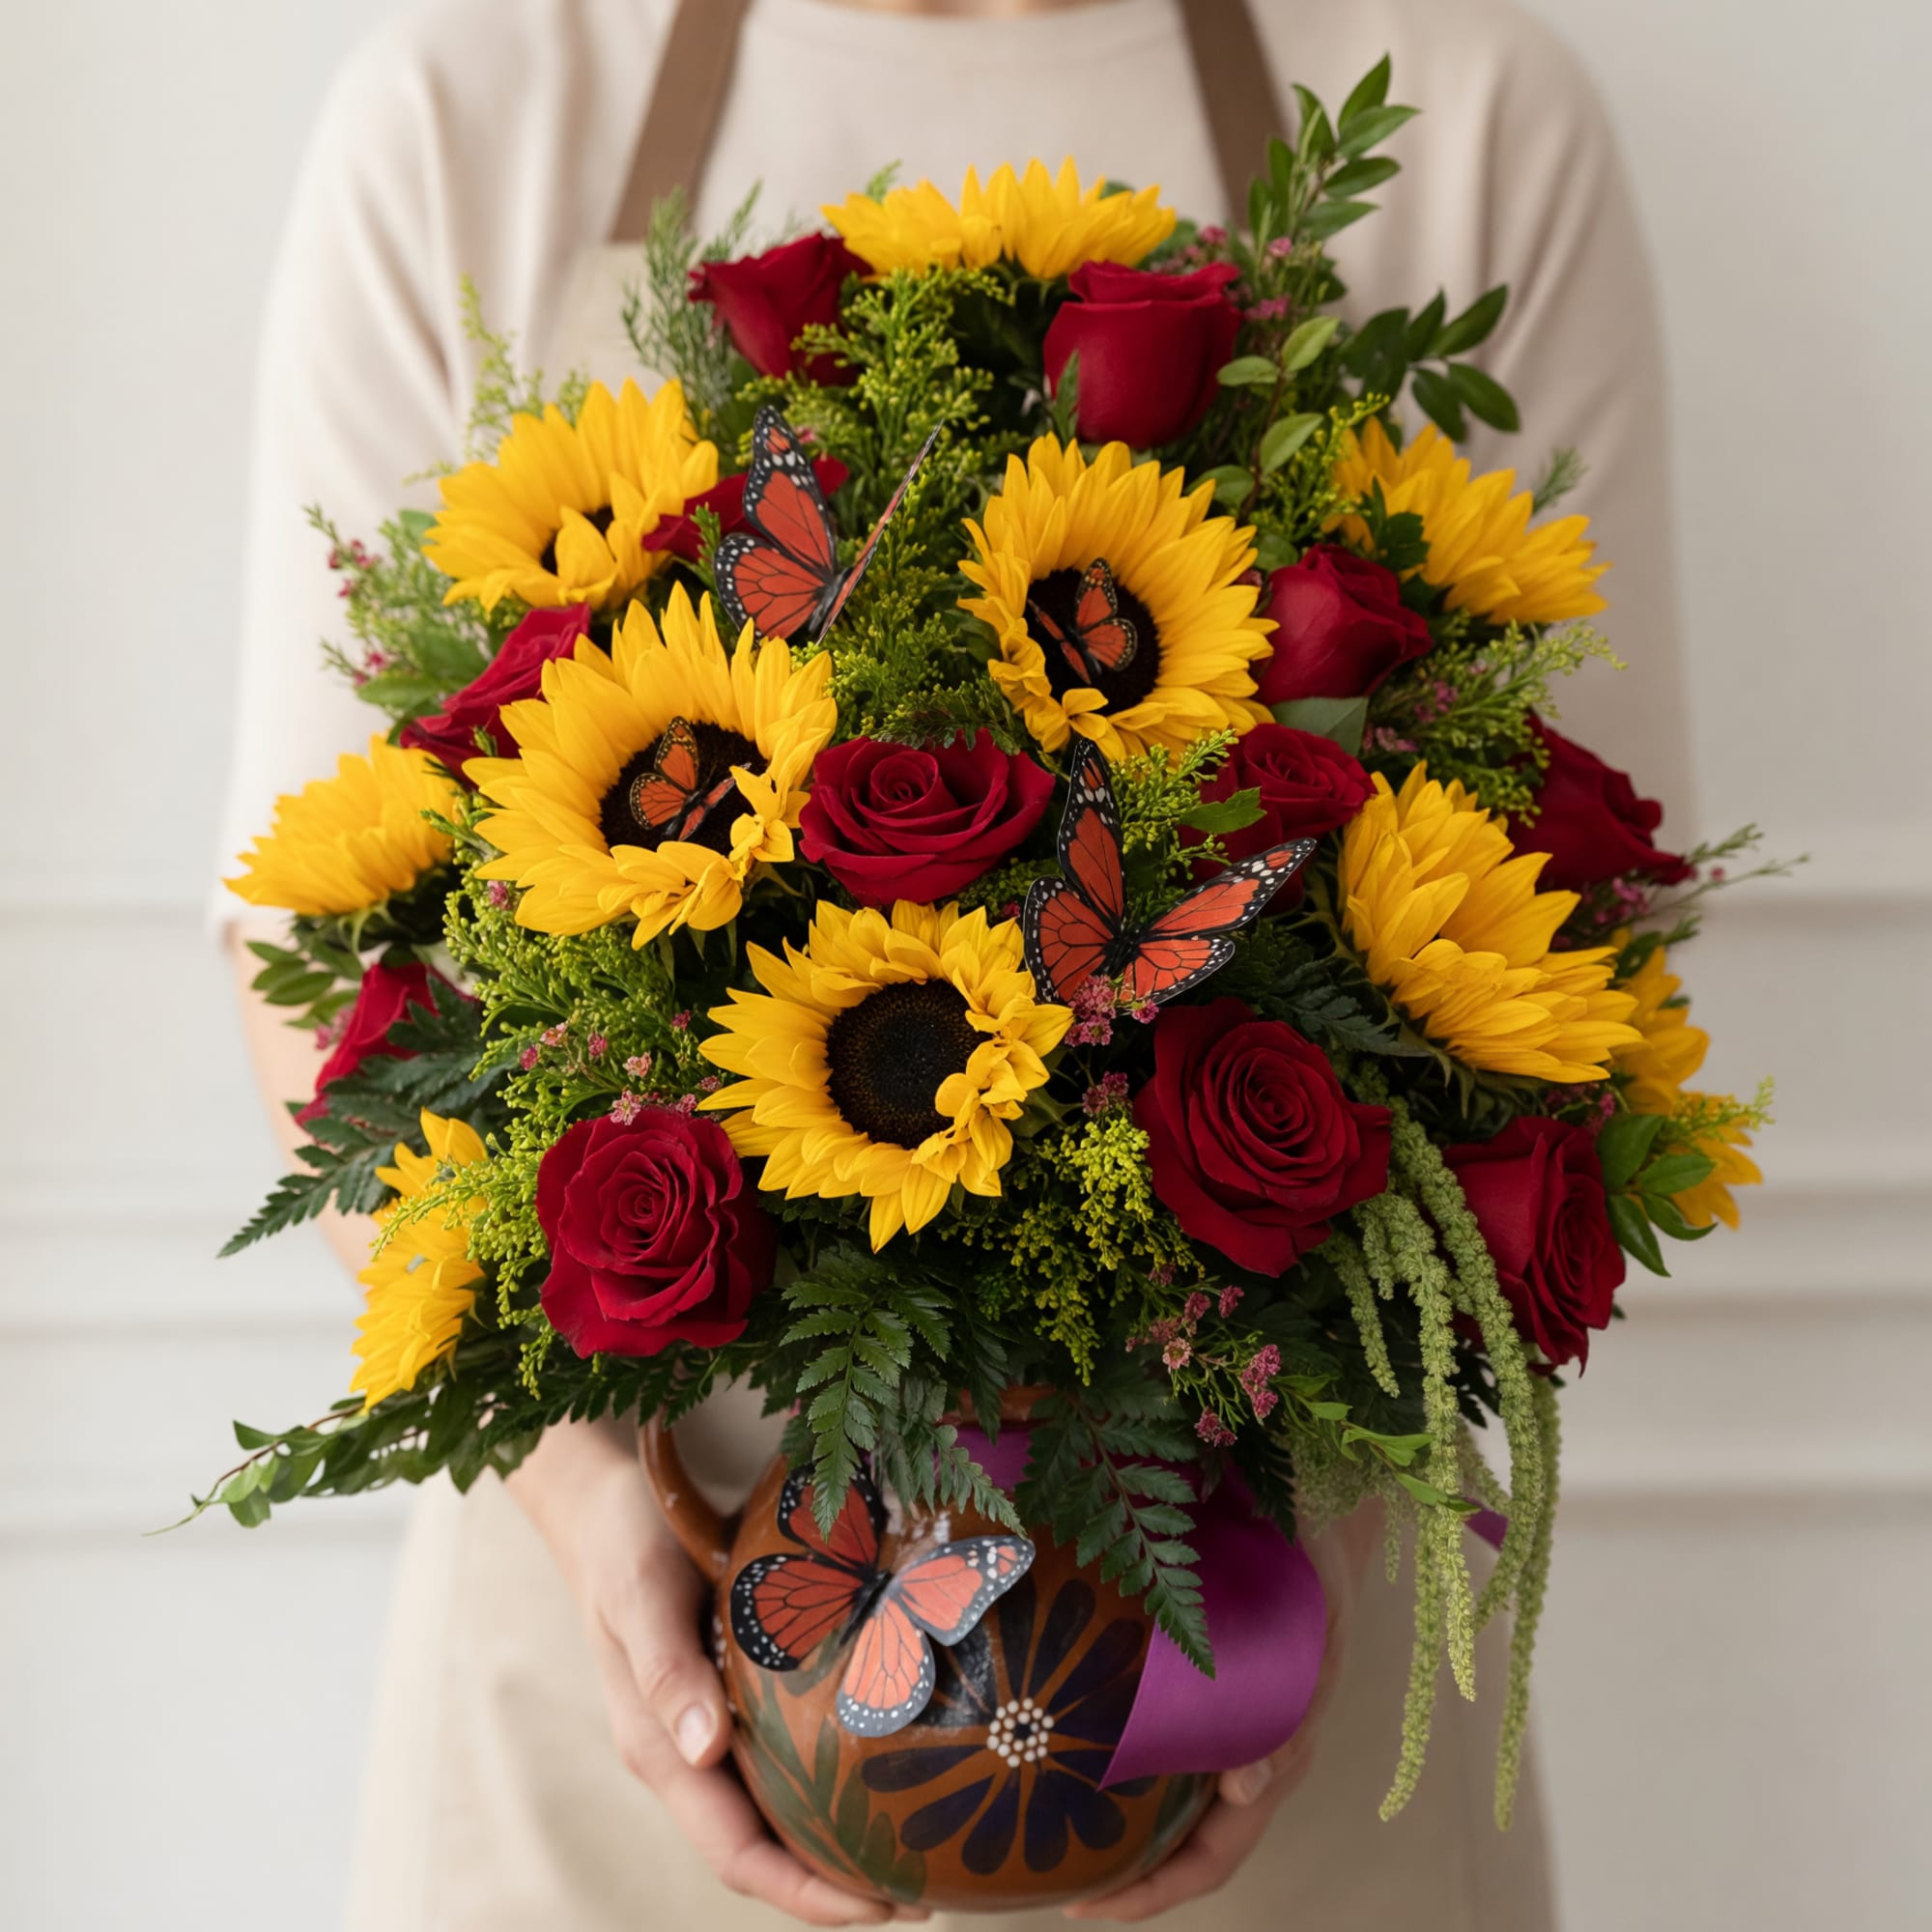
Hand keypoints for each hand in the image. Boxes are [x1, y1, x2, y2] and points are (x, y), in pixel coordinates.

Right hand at [510, 1418, 925, 1926]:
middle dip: (841, 1884)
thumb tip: (702, 1753)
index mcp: (660, 1750)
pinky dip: (836, 1773)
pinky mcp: (738, 1690)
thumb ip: (665, 1671)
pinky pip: (789, 1753)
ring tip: (923, 1844)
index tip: (882, 1909)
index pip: (738, 1855)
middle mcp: (691, 1752)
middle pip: (769, 1848)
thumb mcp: (641, 1595)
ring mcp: (714, 1725)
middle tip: (928, 1892)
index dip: (807, 1895)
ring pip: (782, 1808)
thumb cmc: (625, 1543)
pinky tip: (891, 1760)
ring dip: (844, 1837)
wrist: (609, 1500)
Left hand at [1061, 1502, 1378, 1922]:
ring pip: (1170, 1804)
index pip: (1214, 1856)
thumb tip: (1248, 1788)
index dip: (1157, 1891)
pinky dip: (1121, 1768)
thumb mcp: (1311, 1642)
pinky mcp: (1203, 1696)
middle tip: (1057, 1890)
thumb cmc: (1312, 1582)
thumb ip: (1288, 1716)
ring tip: (1048, 1836)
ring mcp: (1225, 1730)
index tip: (1090, 1907)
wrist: (1314, 1523)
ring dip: (1121, 1831)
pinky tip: (1066, 1752)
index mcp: (1274, 1758)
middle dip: (1128, 1879)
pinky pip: (1161, 1750)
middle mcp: (1246, 1756)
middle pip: (1185, 1846)